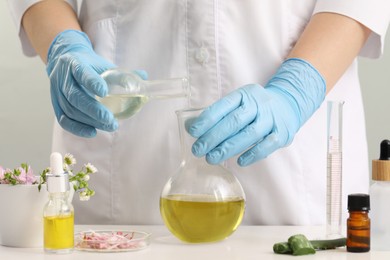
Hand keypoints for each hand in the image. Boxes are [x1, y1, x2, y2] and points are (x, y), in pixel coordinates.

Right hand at [46, 30, 115, 136]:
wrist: (66, 59)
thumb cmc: (90, 65)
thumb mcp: (104, 64)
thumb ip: (122, 73)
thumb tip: (143, 77)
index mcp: (75, 62)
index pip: (81, 72)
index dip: (92, 82)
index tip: (105, 92)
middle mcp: (63, 76)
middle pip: (75, 95)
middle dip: (94, 110)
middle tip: (111, 120)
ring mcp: (56, 91)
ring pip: (70, 109)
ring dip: (89, 120)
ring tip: (109, 126)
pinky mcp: (55, 104)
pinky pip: (63, 119)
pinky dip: (77, 128)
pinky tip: (92, 132)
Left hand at [188, 58, 325, 165]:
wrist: (289, 104)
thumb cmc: (256, 107)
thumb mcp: (240, 102)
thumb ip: (220, 114)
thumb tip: (192, 127)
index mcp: (245, 94)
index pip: (223, 106)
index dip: (207, 119)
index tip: (193, 132)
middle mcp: (259, 104)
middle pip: (234, 121)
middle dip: (213, 137)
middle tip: (198, 149)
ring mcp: (271, 119)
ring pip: (248, 135)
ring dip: (228, 148)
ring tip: (211, 158)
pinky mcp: (283, 133)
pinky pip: (266, 146)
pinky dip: (252, 154)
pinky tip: (239, 162)